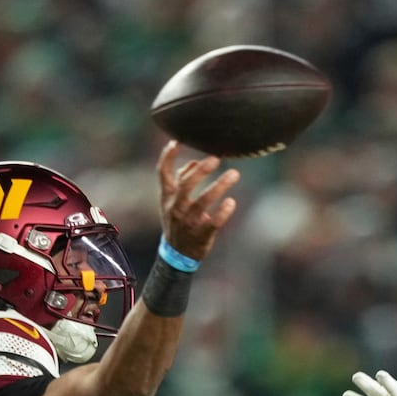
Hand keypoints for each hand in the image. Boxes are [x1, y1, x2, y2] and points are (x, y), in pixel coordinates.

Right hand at [157, 142, 239, 261]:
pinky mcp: (202, 234)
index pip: (162, 172)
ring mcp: (189, 222)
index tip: (177, 141)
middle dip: (201, 171)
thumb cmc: (178, 221)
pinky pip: (214, 221)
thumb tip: (194, 162)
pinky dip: (223, 212)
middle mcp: (176, 207)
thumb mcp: (173, 202)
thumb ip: (181, 181)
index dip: (168, 156)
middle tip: (216, 158)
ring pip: (203, 202)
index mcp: (167, 197)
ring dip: (219, 186)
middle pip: (186, 185)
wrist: (178, 255)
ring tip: (234, 173)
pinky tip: (232, 202)